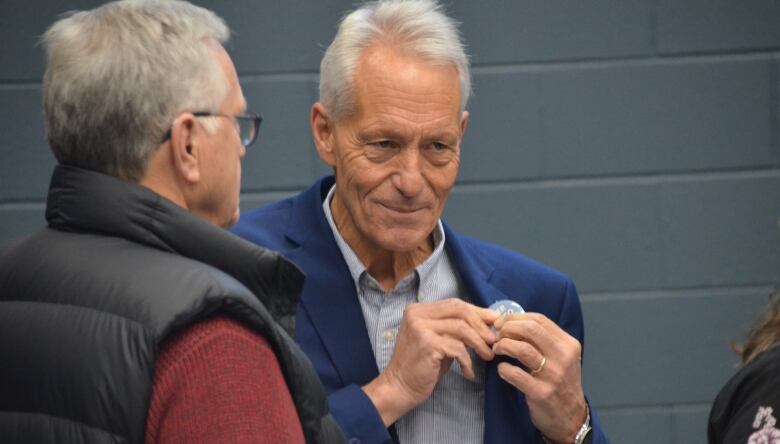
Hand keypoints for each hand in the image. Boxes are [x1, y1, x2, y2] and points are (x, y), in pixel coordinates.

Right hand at [363, 299, 498, 425]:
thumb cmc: (421, 366)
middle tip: (493, 340)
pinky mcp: (427, 344)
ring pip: (461, 328)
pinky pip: (457, 348)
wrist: (399, 387)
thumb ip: (454, 329)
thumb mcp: (437, 341)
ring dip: (478, 343)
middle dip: (481, 325)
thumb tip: (486, 322)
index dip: (477, 312)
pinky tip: (468, 372)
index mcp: (418, 310)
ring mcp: (420, 327)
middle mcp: (417, 314)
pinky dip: (467, 361)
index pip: (454, 304)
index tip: (494, 322)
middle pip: (459, 310)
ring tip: (487, 356)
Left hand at [492, 312, 586, 443]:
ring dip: (503, 346)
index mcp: (568, 344)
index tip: (502, 323)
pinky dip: (503, 369)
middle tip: (497, 335)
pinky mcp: (541, 393)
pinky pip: (515, 374)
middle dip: (508, 328)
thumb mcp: (561, 357)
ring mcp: (553, 375)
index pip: (539, 319)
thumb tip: (512, 323)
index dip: (515, 317)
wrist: (571, 417)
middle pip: (530, 329)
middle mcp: (563, 357)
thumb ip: (543, 340)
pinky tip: (502, 369)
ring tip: (497, 349)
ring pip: (522, 349)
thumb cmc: (560, 382)